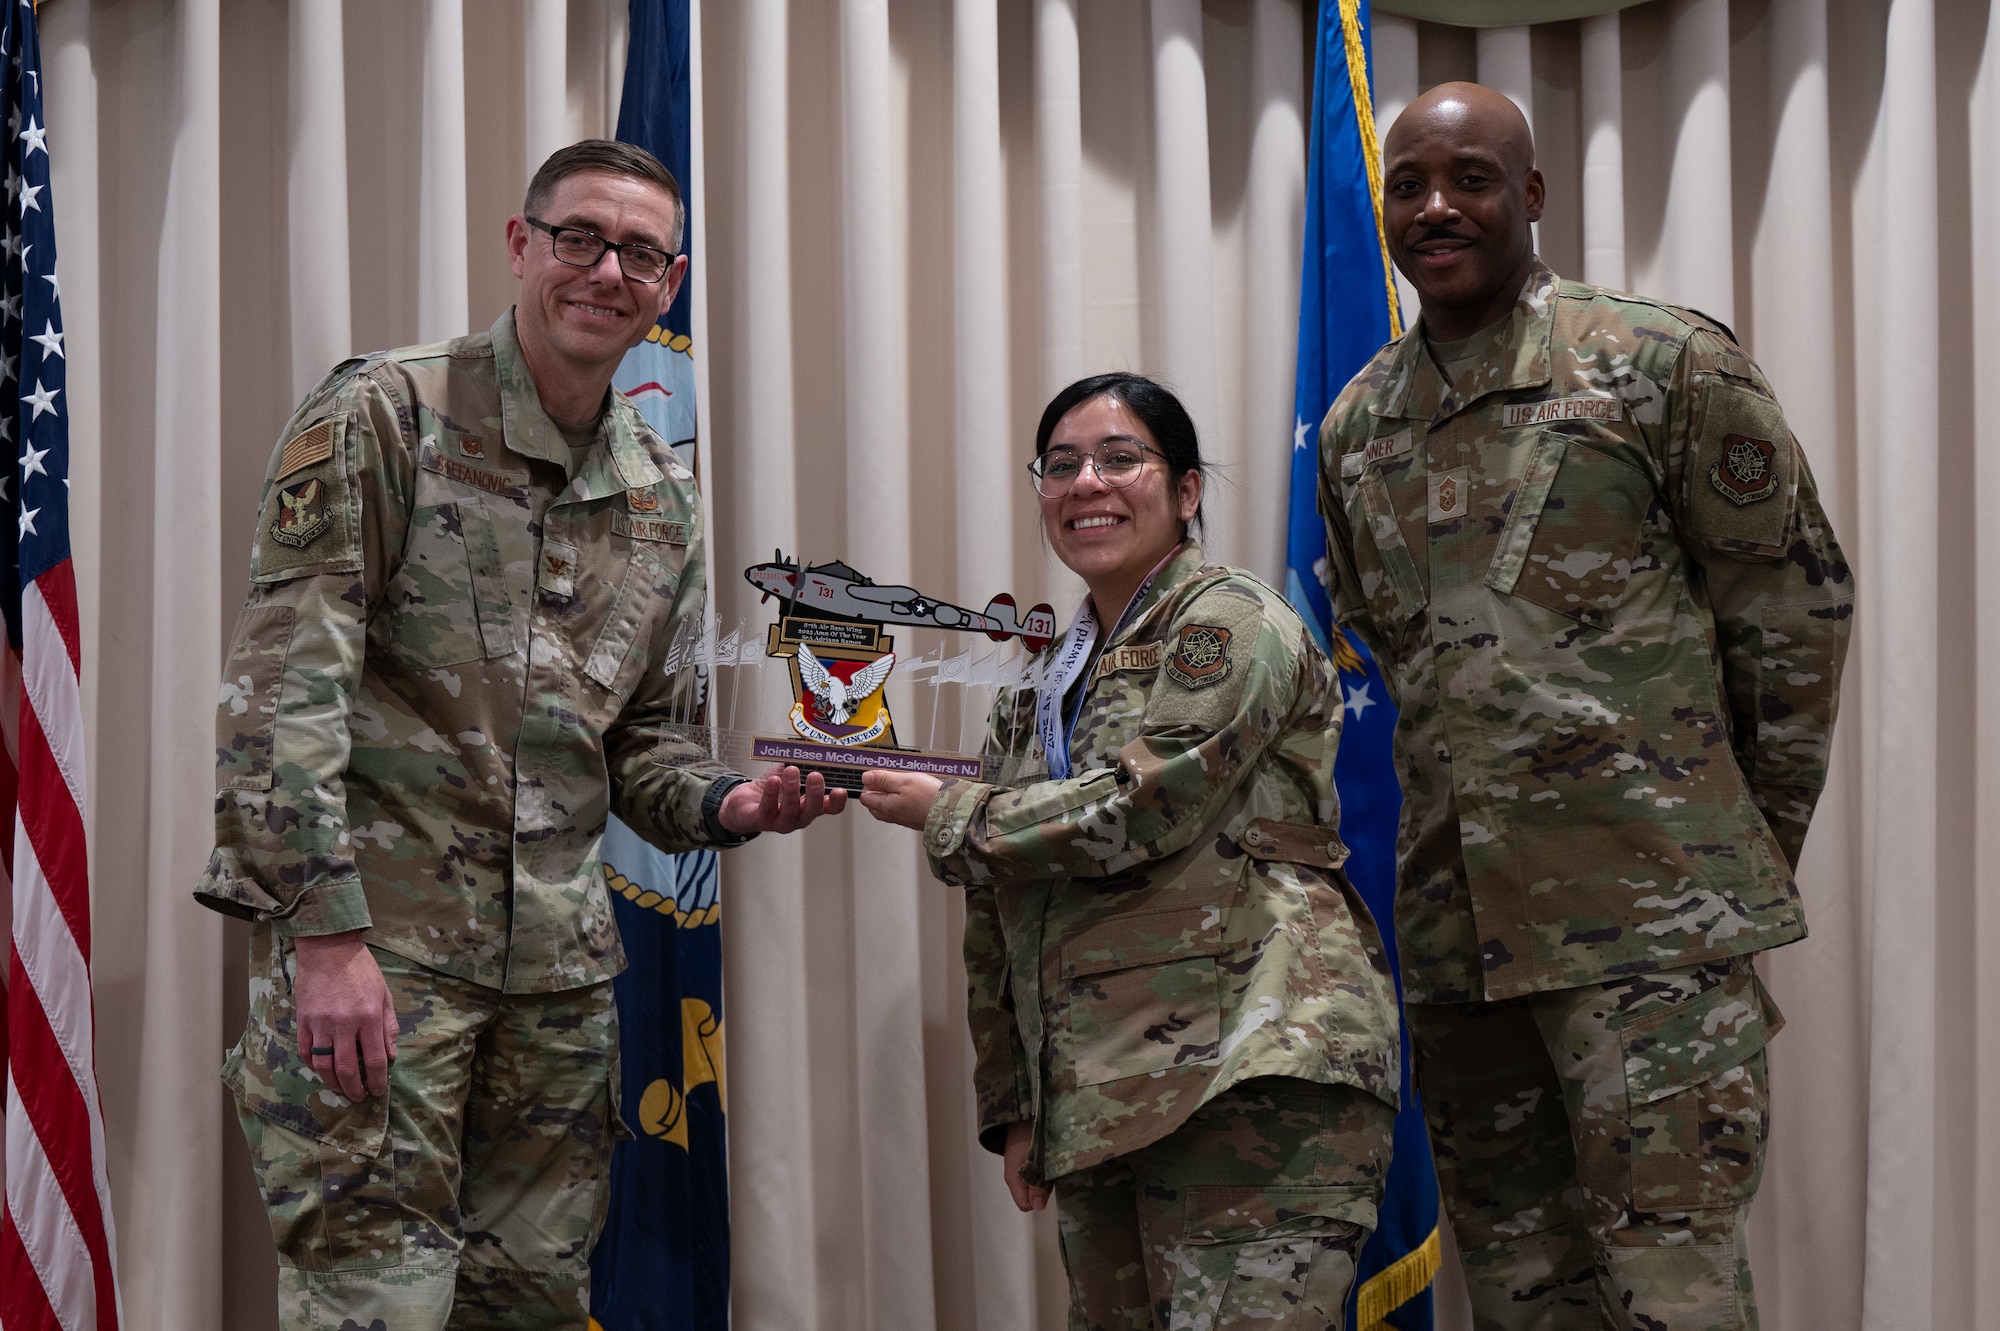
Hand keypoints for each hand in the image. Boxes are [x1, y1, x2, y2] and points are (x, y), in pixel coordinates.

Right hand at [292, 931, 397, 1101]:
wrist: (329, 949)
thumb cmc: (362, 970)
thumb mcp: (384, 994)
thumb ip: (389, 1026)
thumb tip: (392, 1056)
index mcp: (369, 1017)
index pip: (374, 1059)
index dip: (377, 1080)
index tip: (378, 1091)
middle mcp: (344, 1024)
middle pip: (347, 1069)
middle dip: (354, 1088)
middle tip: (358, 1097)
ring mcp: (321, 1023)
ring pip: (323, 1065)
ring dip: (332, 1083)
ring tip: (341, 1090)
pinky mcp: (303, 1021)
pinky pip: (306, 1051)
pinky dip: (313, 1066)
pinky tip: (322, 1071)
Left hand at [718, 765, 847, 834]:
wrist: (743, 803)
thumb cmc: (770, 789)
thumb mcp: (788, 774)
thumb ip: (800, 763)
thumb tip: (810, 745)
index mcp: (809, 805)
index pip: (830, 808)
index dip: (836, 801)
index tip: (840, 790)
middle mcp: (799, 816)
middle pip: (812, 810)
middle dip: (815, 793)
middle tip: (815, 776)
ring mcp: (781, 821)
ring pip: (791, 811)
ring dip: (792, 790)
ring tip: (791, 771)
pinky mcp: (762, 820)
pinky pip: (768, 808)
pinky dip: (772, 793)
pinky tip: (774, 781)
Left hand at [858, 770, 943, 829]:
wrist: (951, 812)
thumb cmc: (929, 797)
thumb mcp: (904, 780)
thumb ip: (883, 779)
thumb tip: (866, 777)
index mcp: (885, 806)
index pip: (866, 797)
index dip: (870, 783)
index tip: (880, 774)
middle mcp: (892, 815)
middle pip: (874, 804)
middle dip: (878, 790)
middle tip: (890, 778)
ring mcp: (903, 819)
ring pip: (888, 807)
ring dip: (891, 795)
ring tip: (903, 783)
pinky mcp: (914, 820)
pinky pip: (901, 810)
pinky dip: (902, 801)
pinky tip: (912, 792)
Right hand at [1002, 1120, 1047, 1211]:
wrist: (1023, 1110)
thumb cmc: (1027, 1132)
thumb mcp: (1033, 1159)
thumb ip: (1036, 1183)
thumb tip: (1037, 1207)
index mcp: (1013, 1179)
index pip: (1025, 1204)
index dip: (1038, 1198)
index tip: (1048, 1185)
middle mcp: (1016, 1176)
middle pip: (1032, 1195)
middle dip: (1045, 1189)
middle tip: (1053, 1172)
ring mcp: (1021, 1167)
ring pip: (1036, 1183)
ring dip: (1047, 1177)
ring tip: (1055, 1164)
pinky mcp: (1028, 1159)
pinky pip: (1038, 1172)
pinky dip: (1046, 1169)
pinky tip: (1053, 1159)